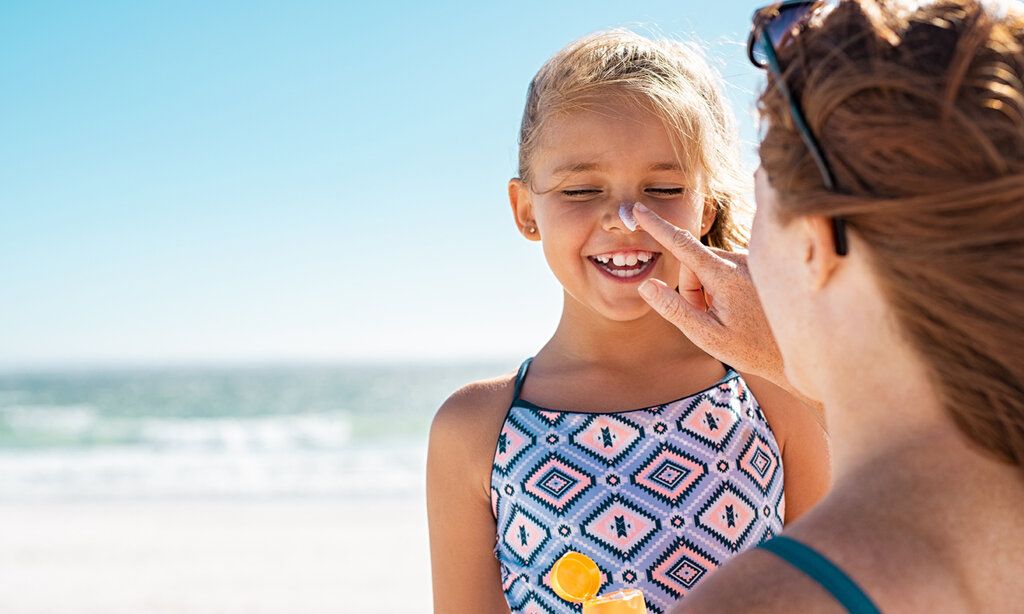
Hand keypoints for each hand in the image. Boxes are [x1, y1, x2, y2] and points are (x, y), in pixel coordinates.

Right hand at [633, 203, 786, 387]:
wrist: (799, 350)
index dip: (656, 226)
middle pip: (693, 265)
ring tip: (727, 317)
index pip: (682, 244)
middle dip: (691, 289)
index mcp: (725, 275)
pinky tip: (740, 309)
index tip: (638, 209)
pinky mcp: (756, 266)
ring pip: (708, 268)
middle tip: (708, 319)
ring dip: (707, 290)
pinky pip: (725, 270)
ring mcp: (750, 262)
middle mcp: (740, 261)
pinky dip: (722, 288)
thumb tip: (647, 285)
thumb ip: (675, 309)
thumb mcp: (707, 336)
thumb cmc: (752, 349)